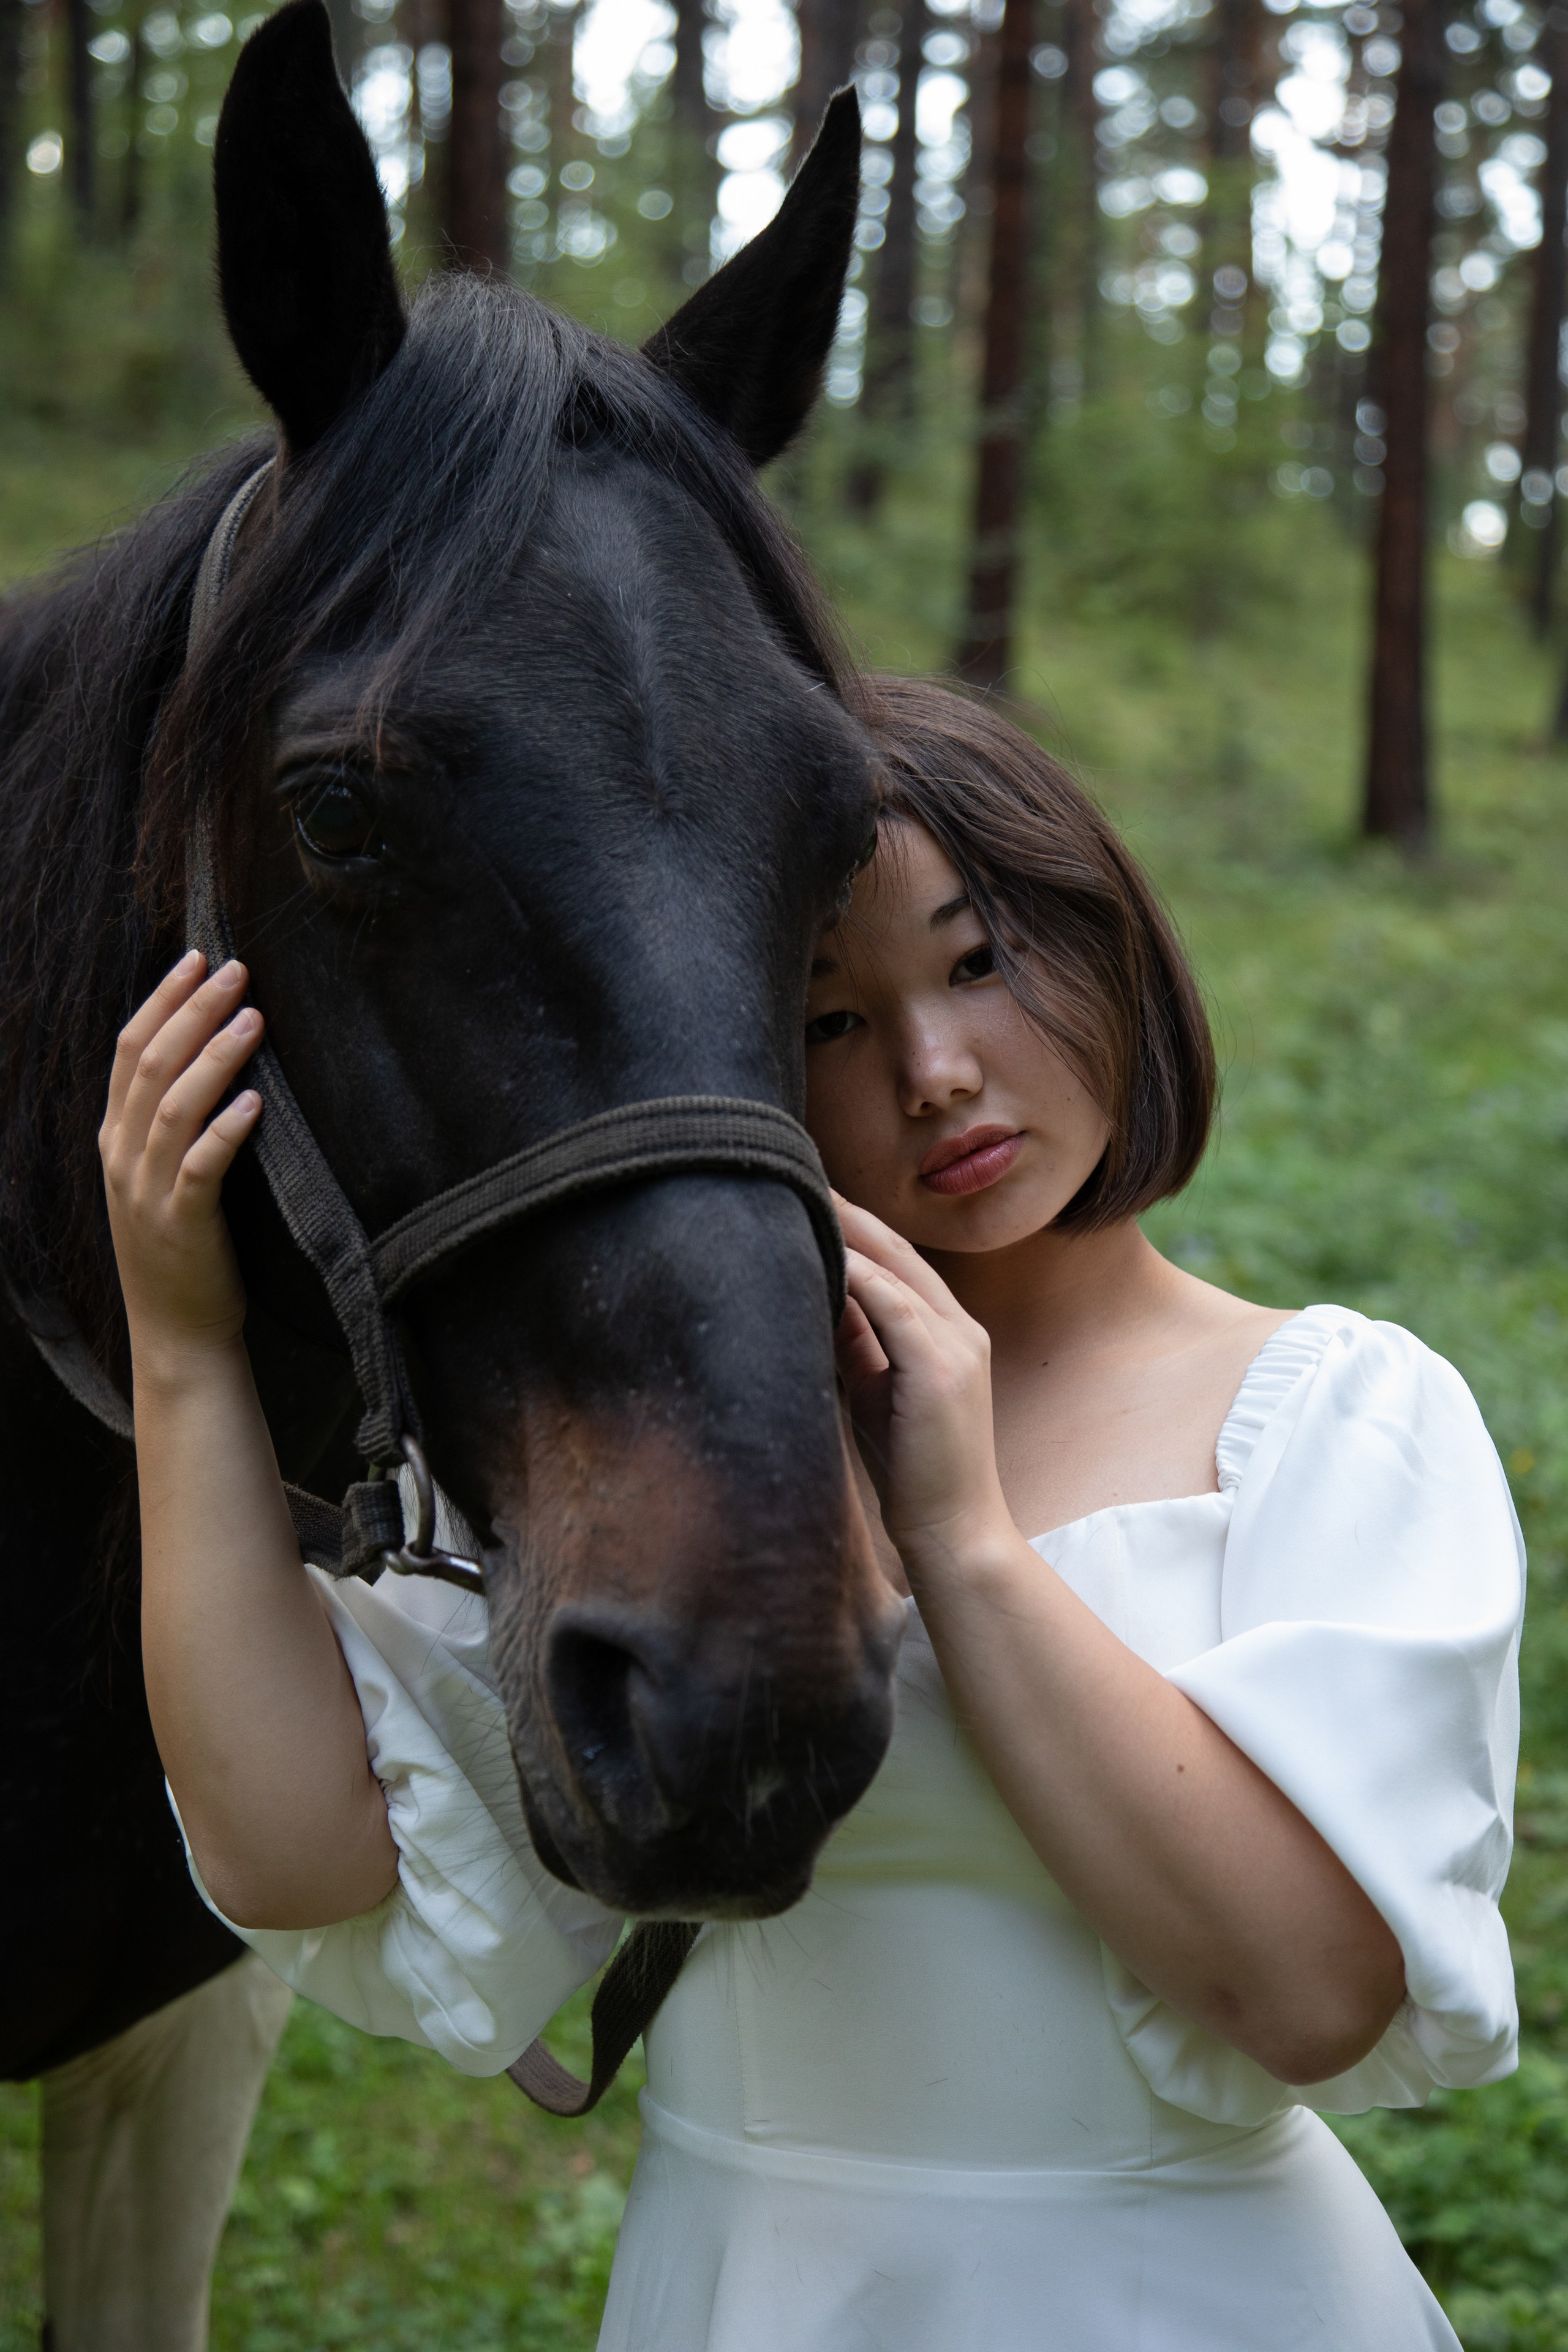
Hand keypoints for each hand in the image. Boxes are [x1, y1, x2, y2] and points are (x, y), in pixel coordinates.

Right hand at [99, 952, 264, 1373]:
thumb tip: (211, 1055)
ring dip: (214, 1056)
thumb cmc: (183, 1249)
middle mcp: (123, 1158)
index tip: (198, 958)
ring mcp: (148, 1192)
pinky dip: (226, 1130)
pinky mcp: (183, 1225)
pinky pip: (201, 1167)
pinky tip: (255, 1101)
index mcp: (115, 1138)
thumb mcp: (162, 1176)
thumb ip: (172, 1121)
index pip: (129, 1050)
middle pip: (150, 1065)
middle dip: (192, 1010)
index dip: (162, 999)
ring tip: (253, 1017)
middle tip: (236, 969)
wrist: (177, 1333)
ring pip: (174, 1107)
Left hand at [833, 1194, 1013, 1582]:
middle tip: (795, 1175)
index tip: (809, 1198)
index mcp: (948, 1332)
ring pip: (896, 1269)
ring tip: (799, 1200)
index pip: (898, 1262)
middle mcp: (960, 1328)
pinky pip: (894, 1306)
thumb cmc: (911, 1469)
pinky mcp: (943, 1369)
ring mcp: (957, 1345)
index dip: (855, 1227)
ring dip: (846, 1232)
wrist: (952, 1532)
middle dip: (847, 1213)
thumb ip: (856, 1341)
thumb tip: (817, 1294)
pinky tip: (822, 1253)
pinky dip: (857, 1276)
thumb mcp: (875, 1391)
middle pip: (897, 1251)